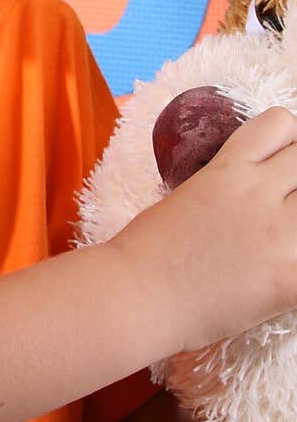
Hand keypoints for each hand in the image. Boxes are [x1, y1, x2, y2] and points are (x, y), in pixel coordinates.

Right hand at [106, 105, 296, 353]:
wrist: (139, 297)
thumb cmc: (147, 250)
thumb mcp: (187, 195)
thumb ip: (226, 183)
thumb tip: (249, 189)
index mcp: (229, 169)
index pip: (281, 124)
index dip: (287, 141)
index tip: (282, 161)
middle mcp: (259, 192)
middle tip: (284, 203)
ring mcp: (280, 234)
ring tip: (283, 236)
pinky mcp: (292, 278)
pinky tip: (282, 274)